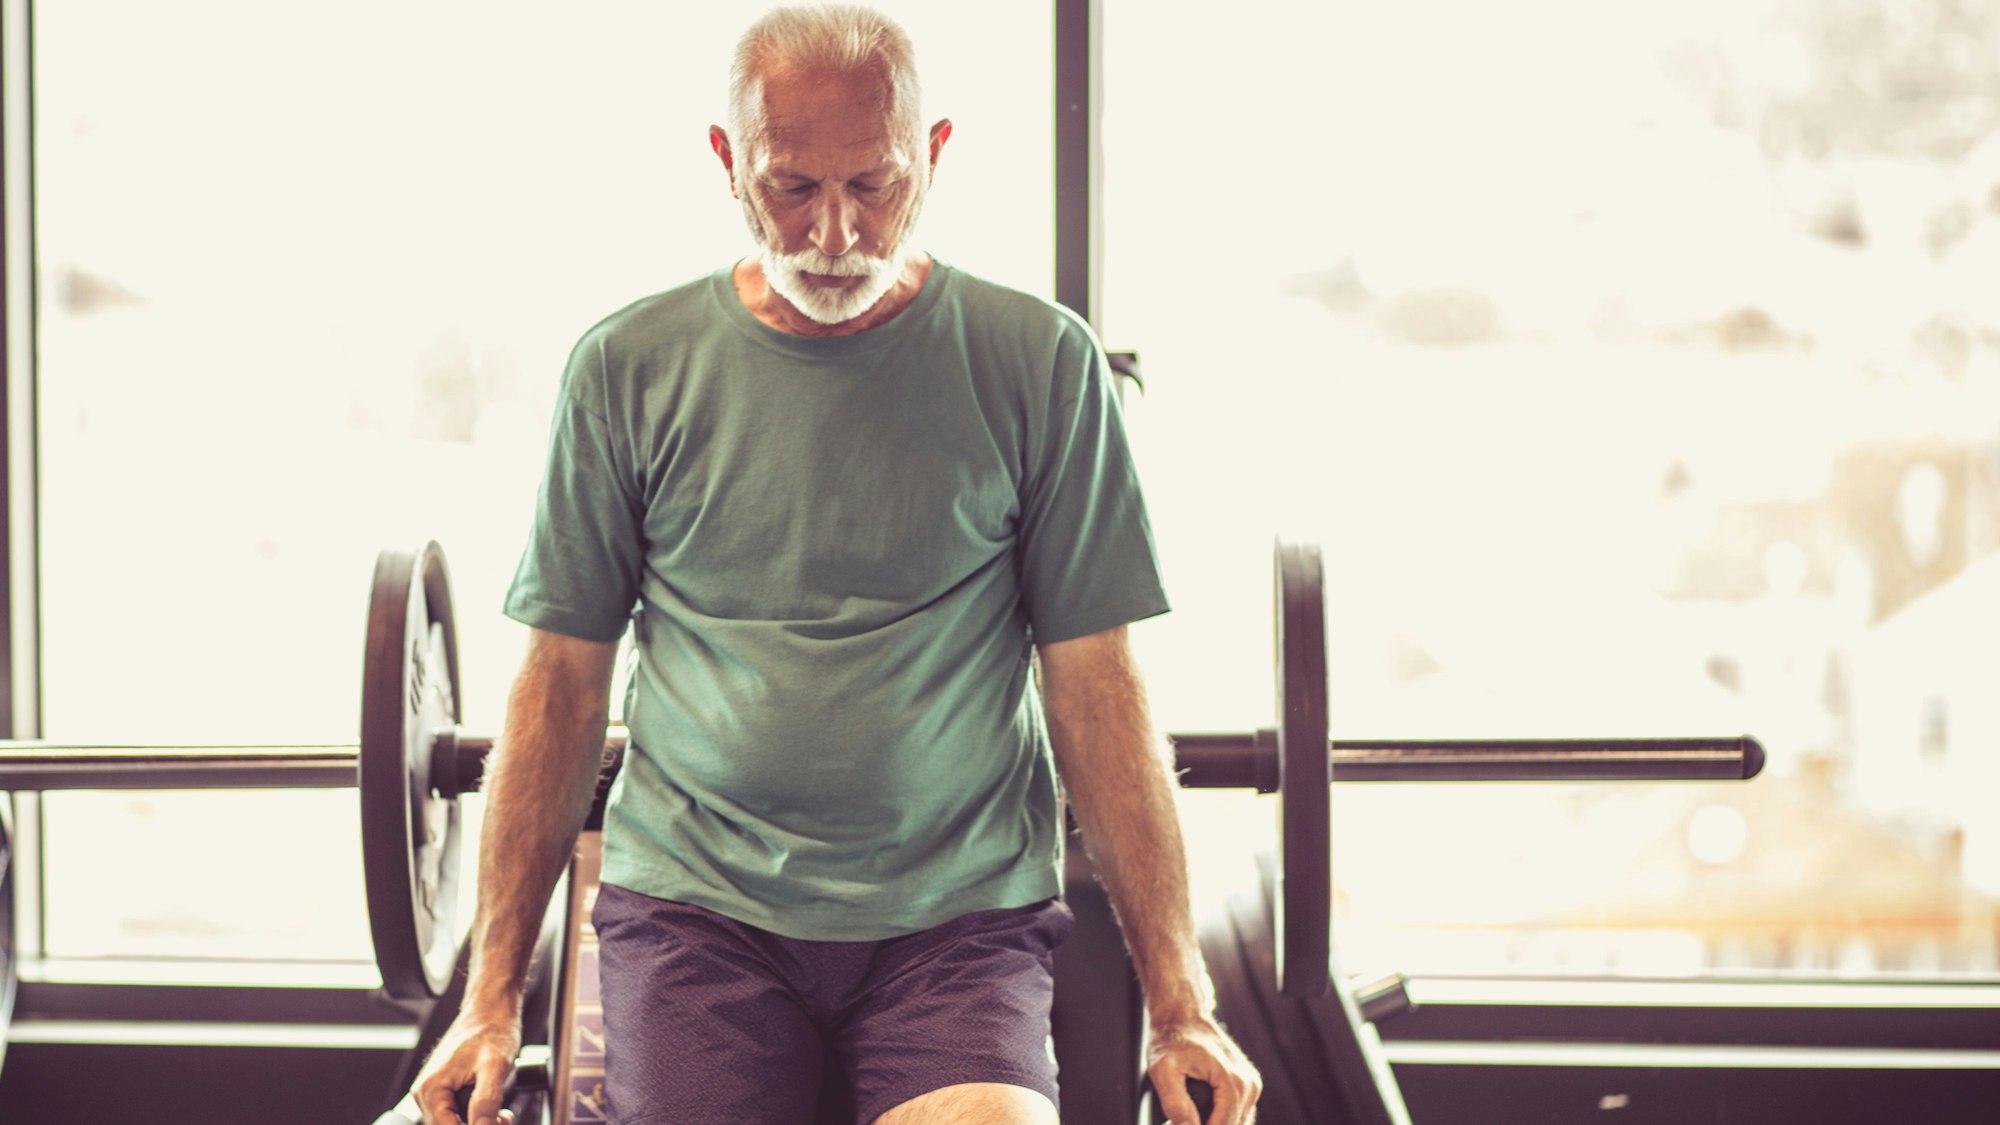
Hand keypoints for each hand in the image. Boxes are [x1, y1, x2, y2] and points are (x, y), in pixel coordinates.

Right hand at [413, 1010, 522, 1124]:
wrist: (491, 1008)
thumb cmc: (491, 1028)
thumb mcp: (495, 1067)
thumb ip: (486, 1101)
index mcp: (431, 1088)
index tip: (496, 1124)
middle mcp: (426, 1091)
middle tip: (503, 1118)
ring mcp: (434, 1090)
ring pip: (452, 1123)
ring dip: (478, 1123)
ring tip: (501, 1114)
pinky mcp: (444, 1088)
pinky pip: (455, 1113)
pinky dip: (475, 1116)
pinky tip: (494, 1110)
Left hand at [1146, 1013, 1261, 1124]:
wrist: (1182, 1015)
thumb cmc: (1172, 1038)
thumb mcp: (1163, 1069)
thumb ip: (1175, 1103)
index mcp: (1234, 1081)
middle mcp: (1249, 1085)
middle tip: (1176, 1120)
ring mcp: (1251, 1086)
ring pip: (1235, 1124)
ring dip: (1212, 1123)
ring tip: (1184, 1115)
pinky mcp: (1247, 1086)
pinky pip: (1236, 1116)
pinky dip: (1219, 1120)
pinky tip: (1198, 1114)